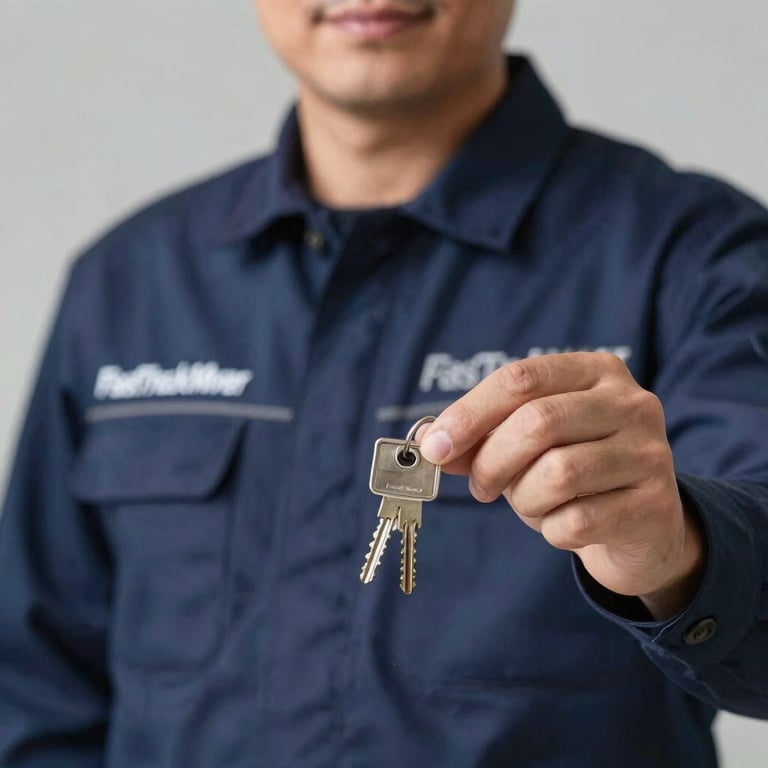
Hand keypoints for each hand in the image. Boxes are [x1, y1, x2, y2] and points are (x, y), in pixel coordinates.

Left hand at [419, 352, 705, 619]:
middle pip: (538, 422)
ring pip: (558, 473)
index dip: (469, 414)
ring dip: (523, 499)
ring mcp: (649, 453)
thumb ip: (480, 439)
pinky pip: (577, 521)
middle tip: (480, 487)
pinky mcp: (654, 505)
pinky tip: (563, 525)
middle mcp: (631, 403)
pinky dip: (552, 530)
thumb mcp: (524, 445)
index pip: (520, 378)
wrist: (642, 526)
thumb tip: (430, 442)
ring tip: (529, 505)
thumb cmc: (573, 471)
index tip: (436, 448)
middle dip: (492, 461)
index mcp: (595, 371)